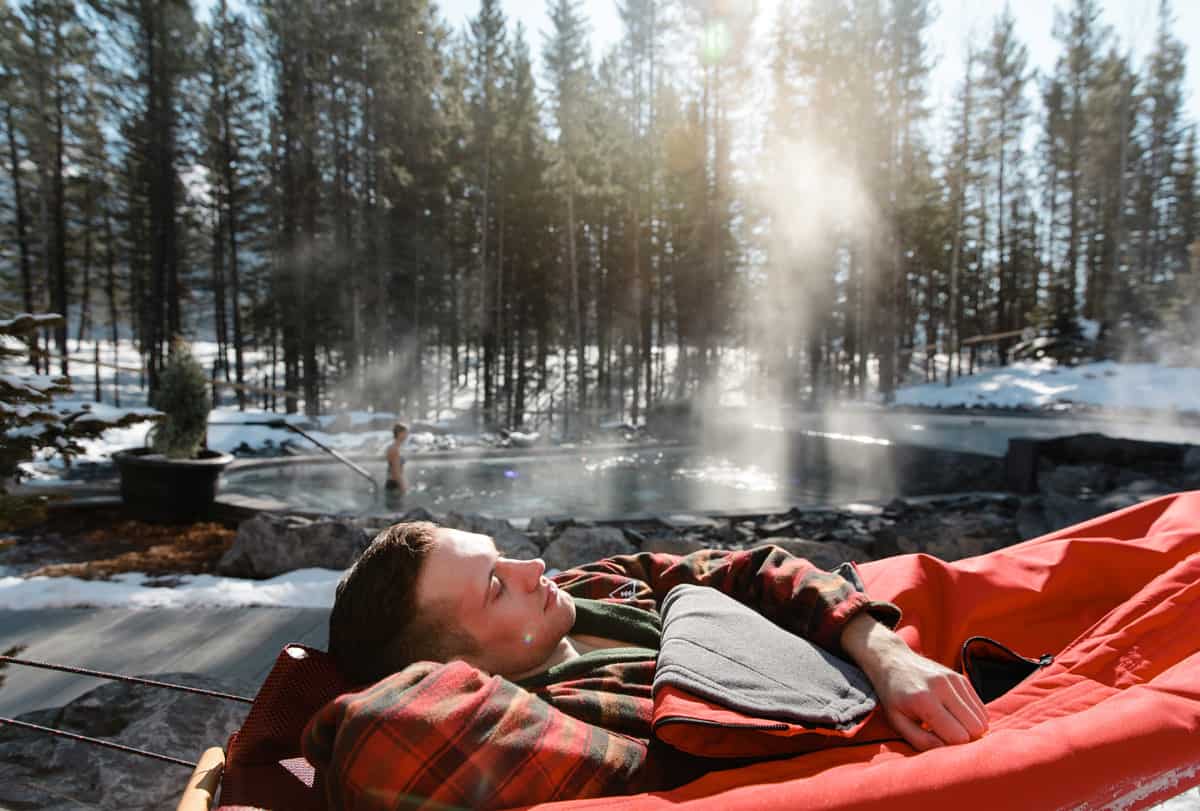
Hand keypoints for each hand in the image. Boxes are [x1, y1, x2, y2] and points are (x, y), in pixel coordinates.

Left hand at [840, 614, 987, 750]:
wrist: (893, 661)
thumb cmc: (894, 697)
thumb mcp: (897, 721)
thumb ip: (920, 740)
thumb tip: (946, 751)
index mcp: (924, 701)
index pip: (957, 736)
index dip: (951, 747)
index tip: (940, 743)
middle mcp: (942, 688)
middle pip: (975, 728)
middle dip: (965, 739)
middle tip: (947, 736)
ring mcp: (954, 680)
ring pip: (982, 719)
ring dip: (970, 728)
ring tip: (950, 725)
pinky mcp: (961, 678)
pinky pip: (981, 708)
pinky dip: (973, 717)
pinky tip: (956, 716)